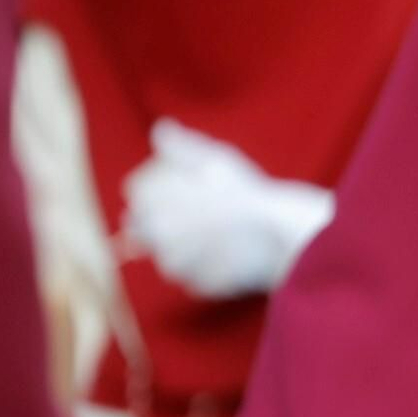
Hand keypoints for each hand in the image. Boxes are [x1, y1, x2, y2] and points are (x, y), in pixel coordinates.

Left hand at [120, 119, 333, 297]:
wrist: (280, 235)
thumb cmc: (248, 193)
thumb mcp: (216, 159)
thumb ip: (181, 146)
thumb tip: (160, 130)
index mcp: (153, 203)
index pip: (137, 190)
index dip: (158, 184)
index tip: (181, 182)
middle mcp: (156, 238)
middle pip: (147, 226)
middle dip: (166, 217)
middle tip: (201, 209)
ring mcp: (177, 267)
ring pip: (169, 254)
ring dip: (183, 245)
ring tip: (216, 231)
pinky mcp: (198, 286)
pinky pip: (194, 276)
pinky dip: (205, 267)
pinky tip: (228, 252)